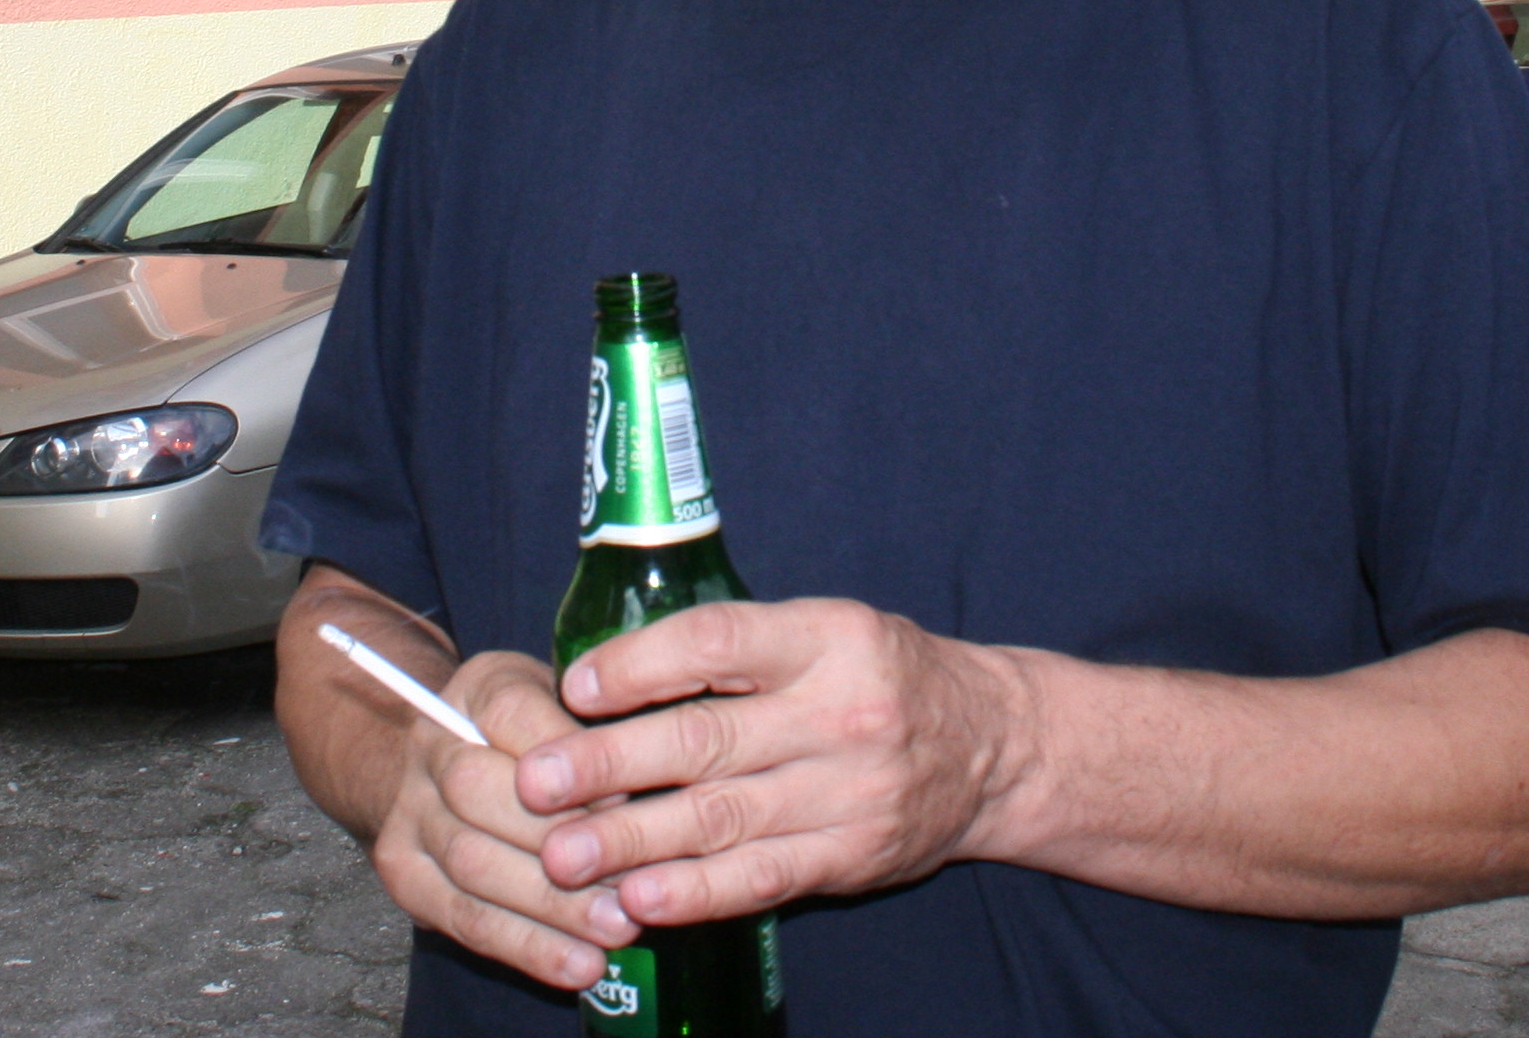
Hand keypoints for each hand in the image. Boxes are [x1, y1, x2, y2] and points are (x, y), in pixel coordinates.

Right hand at [367, 650, 642, 990]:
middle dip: (560, 840)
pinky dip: (527, 947)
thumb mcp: (571, 700)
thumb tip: (658, 773)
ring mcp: (409, 811)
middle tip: (632, 876)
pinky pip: (465, 919)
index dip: (572, 758)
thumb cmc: (538, 732)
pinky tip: (581, 964)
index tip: (630, 794)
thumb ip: (603, 725)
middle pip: (481, 792)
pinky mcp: (404, 873)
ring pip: (475, 864)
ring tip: (618, 927)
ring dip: (551, 905)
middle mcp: (431, 743)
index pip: (515, 713)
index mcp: (480, 687)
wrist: (438, 761)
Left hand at [514, 597, 1031, 926]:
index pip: (721, 641)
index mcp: (826, 637)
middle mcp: (838, 712)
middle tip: (535, 782)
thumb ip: (736, 647)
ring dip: (632, 840)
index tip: (576, 686)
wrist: (993, 746)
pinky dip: (696, 892)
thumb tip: (609, 671)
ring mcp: (846, 792)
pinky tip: (639, 898)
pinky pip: (761, 878)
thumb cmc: (880, 675)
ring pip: (722, 818)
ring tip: (560, 853)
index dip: (643, 664)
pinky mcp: (848, 856)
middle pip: (706, 739)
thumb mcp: (825, 629)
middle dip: (610, 764)